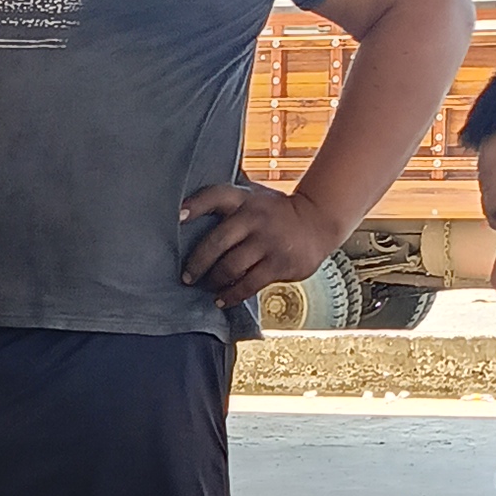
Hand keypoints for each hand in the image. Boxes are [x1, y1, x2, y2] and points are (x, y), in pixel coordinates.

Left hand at [180, 182, 342, 306]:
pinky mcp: (279, 263)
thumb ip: (231, 199)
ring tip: (207, 287)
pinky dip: (232, 294)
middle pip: (218, 241)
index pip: (216, 196)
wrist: (318, 221)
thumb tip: (190, 201)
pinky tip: (222, 299)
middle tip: (187, 276)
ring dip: (214, 280)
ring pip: (231, 266)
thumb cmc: (277, 211)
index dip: (196, 206)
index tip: (177, 216)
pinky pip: (249, 284)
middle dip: (197, 262)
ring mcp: (268, 241)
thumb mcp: (256, 196)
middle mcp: (255, 218)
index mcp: (245, 199)